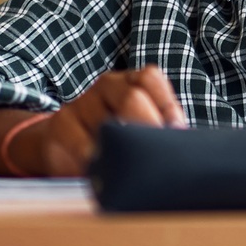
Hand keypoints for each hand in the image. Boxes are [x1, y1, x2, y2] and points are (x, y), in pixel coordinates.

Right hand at [6, 66, 185, 176]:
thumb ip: (157, 126)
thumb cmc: (112, 133)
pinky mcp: (61, 124)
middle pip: (132, 98)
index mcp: (130, 80)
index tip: (176, 132)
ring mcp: (82, 102)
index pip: (150, 78)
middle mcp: (106, 85)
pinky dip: (97, 158)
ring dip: (123, 149)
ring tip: (133, 167)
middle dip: (149, 128)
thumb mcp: (135, 123)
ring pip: (108, 124)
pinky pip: (83, 143)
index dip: (166, 105)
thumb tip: (185, 143)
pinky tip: (105, 168)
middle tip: (157, 154)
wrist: (61, 142)